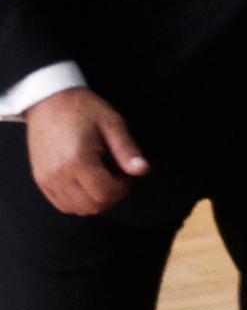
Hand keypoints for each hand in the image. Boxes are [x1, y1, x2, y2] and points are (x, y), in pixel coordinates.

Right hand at [23, 87, 147, 214]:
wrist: (48, 100)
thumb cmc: (82, 109)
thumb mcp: (112, 123)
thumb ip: (127, 149)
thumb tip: (143, 170)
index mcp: (78, 160)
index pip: (106, 194)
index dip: (123, 189)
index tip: (126, 175)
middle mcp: (58, 174)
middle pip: (92, 206)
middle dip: (111, 197)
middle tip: (116, 178)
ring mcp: (45, 178)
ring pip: (76, 208)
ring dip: (95, 201)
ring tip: (101, 179)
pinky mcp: (39, 179)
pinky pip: (61, 204)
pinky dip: (77, 201)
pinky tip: (86, 184)